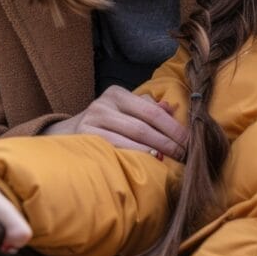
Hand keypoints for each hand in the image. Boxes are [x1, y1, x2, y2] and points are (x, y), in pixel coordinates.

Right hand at [43, 87, 188, 159]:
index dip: (173, 127)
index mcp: (117, 94)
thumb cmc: (105, 124)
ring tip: (171, 159)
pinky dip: (135, 154)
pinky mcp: (85, 138)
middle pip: (144, 125)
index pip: (152, 110)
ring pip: (132, 137)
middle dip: (168, 141)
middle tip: (184, 154)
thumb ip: (148, 108)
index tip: (189, 141)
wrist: (67, 135)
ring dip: (155, 150)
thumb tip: (172, 108)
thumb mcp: (125, 111)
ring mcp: (92, 121)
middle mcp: (103, 104)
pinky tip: (148, 161)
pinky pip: (115, 148)